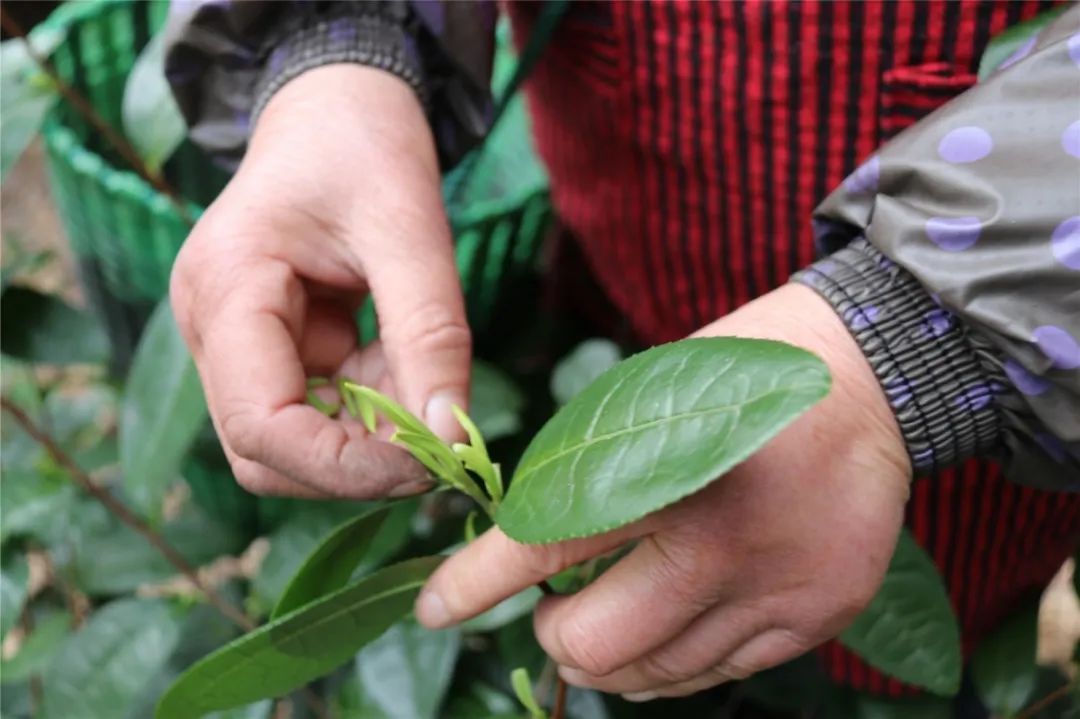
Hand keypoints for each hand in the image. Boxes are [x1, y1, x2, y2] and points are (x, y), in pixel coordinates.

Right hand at [171, 65, 468, 498]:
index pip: (259, 428)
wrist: (338, 106)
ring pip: (295, 444)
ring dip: (370, 439)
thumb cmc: (364, 146)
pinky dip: (373, 411)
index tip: (431, 459)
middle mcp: (214, 330)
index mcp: (225, 292)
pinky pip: (320, 412)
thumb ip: (430, 334)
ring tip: (429, 388)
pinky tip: (409, 371)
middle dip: (358, 463)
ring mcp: (238, 344)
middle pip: (267, 454)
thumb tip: (453, 436)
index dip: (345, 465)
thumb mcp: (410, 229)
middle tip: (441, 443)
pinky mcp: (272, 350)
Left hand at [415, 284, 911, 699]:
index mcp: (668, 465)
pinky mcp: (815, 616)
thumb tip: (528, 546)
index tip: (436, 607)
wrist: (869, 376)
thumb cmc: (741, 374)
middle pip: (595, 643)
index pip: (544, 543)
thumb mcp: (650, 396)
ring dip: (608, 656)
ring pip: (651, 677)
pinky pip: (714, 676)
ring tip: (609, 616)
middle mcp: (723, 542)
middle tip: (551, 607)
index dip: (476, 584)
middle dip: (552, 633)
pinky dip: (671, 663)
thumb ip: (593, 472)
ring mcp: (775, 588)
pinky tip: (668, 624)